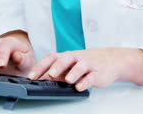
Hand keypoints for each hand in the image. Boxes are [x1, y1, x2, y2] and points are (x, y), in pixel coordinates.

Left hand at [28, 47, 142, 91]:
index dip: (41, 66)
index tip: (32, 76)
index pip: (52, 58)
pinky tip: (80, 87)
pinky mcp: (98, 73)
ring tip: (67, 80)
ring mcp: (88, 64)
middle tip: (50, 74)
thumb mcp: (71, 66)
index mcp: (67, 56)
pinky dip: (85, 82)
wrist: (111, 60)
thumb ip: (57, 72)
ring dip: (73, 73)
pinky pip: (91, 77)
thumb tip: (41, 79)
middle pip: (65, 58)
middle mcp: (77, 58)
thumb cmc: (87, 64)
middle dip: (57, 66)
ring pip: (80, 66)